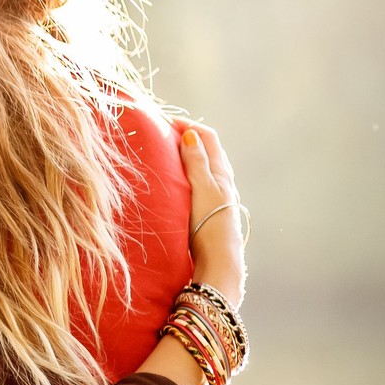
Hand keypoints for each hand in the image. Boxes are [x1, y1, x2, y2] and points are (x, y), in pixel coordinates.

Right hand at [176, 121, 245, 307]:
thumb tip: (191, 134)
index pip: (207, 137)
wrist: (218, 262)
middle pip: (206, 150)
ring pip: (202, 167)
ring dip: (185, 156)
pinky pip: (197, 183)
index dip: (188, 125)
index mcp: (221, 172)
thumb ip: (196, 162)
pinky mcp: (208, 211)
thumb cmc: (209, 224)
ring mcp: (216, 197)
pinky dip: (185, 174)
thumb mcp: (202, 188)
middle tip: (162, 134)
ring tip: (164, 155)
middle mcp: (222, 182)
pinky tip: (173, 183)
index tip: (165, 122)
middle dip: (186, 138)